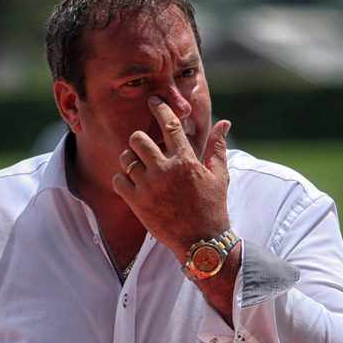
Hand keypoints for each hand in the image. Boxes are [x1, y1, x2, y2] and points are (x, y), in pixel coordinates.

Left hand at [112, 95, 231, 260]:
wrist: (202, 242)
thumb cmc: (213, 208)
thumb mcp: (219, 176)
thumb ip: (217, 147)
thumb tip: (224, 122)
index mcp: (186, 161)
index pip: (169, 125)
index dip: (159, 109)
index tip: (153, 101)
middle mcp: (165, 170)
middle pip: (138, 138)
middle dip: (138, 139)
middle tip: (142, 146)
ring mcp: (149, 187)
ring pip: (125, 158)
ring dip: (129, 159)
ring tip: (137, 166)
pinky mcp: (137, 203)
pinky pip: (118, 180)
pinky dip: (121, 179)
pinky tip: (131, 183)